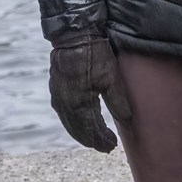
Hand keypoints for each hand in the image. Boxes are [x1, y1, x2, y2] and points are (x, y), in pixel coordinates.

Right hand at [48, 37, 132, 152]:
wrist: (73, 35)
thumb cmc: (94, 55)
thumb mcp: (111, 78)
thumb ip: (117, 102)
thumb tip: (126, 121)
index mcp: (80, 103)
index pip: (91, 130)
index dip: (102, 140)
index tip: (112, 146)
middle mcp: (66, 104)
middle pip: (79, 131)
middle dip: (92, 140)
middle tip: (106, 146)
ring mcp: (58, 98)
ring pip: (69, 124)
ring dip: (82, 134)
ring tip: (95, 139)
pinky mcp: (56, 90)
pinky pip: (64, 114)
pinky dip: (73, 124)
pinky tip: (80, 123)